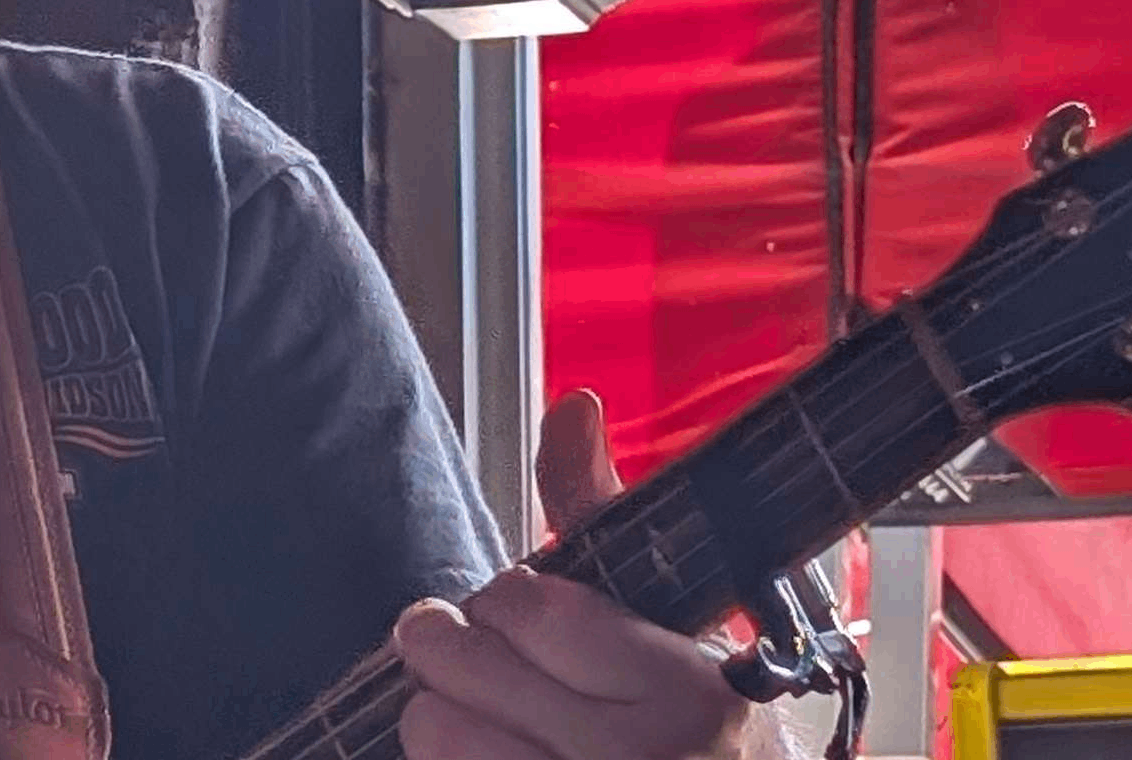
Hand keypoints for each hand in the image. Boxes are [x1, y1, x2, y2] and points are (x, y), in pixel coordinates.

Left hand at [392, 390, 780, 759]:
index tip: (515, 610)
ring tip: (468, 704)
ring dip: (436, 707)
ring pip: (437, 730)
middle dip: (449, 642)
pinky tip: (483, 747)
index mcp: (683, 688)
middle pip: (467, 665)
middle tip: (458, 642)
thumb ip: (603, 511)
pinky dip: (442, 756)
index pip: (529, 608)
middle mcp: (637, 759)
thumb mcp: (670, 616)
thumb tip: (573, 407)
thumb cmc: (694, 720)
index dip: (505, 600)